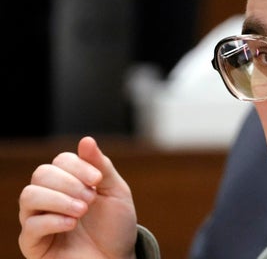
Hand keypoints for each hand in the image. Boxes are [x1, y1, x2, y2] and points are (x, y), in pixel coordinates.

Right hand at [18, 136, 137, 258]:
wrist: (117, 258)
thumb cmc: (116, 226)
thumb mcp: (116, 192)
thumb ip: (101, 166)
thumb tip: (86, 140)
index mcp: (69, 182)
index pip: (60, 161)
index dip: (78, 166)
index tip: (98, 180)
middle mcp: (49, 197)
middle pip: (41, 174)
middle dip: (69, 183)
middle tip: (90, 199)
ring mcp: (39, 219)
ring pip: (28, 196)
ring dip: (58, 199)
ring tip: (82, 210)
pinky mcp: (34, 243)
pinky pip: (29, 225)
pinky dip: (53, 220)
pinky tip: (72, 224)